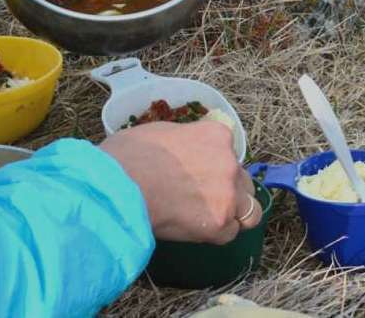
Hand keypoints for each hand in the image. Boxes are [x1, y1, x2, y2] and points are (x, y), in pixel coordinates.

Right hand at [100, 121, 261, 243]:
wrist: (115, 188)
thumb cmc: (126, 157)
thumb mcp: (160, 132)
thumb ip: (185, 141)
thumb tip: (184, 149)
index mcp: (216, 134)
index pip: (229, 150)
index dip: (214, 162)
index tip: (199, 172)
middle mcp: (228, 162)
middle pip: (242, 179)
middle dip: (227, 188)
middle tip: (202, 197)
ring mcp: (227, 194)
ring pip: (249, 210)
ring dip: (233, 213)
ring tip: (208, 217)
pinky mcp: (219, 223)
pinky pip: (230, 232)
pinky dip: (216, 233)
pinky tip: (195, 229)